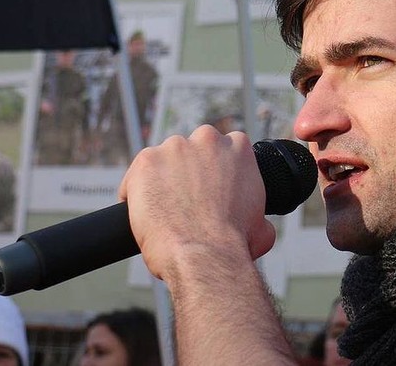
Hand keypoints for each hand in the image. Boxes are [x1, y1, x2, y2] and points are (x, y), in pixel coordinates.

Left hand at [118, 125, 274, 280]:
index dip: (213, 169)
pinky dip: (134, 194)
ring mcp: (174, 148)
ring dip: (161, 180)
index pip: (223, 147)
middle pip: (191, 149)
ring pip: (162, 161)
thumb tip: (259, 225)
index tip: (208, 187)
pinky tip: (142, 215)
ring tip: (163, 211)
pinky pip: (135, 176)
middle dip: (187, 170)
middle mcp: (207, 139)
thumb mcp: (261, 227)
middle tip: (185, 200)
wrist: (206, 256)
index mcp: (239, 148)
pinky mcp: (146, 161)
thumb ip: (258, 215)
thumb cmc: (234, 244)